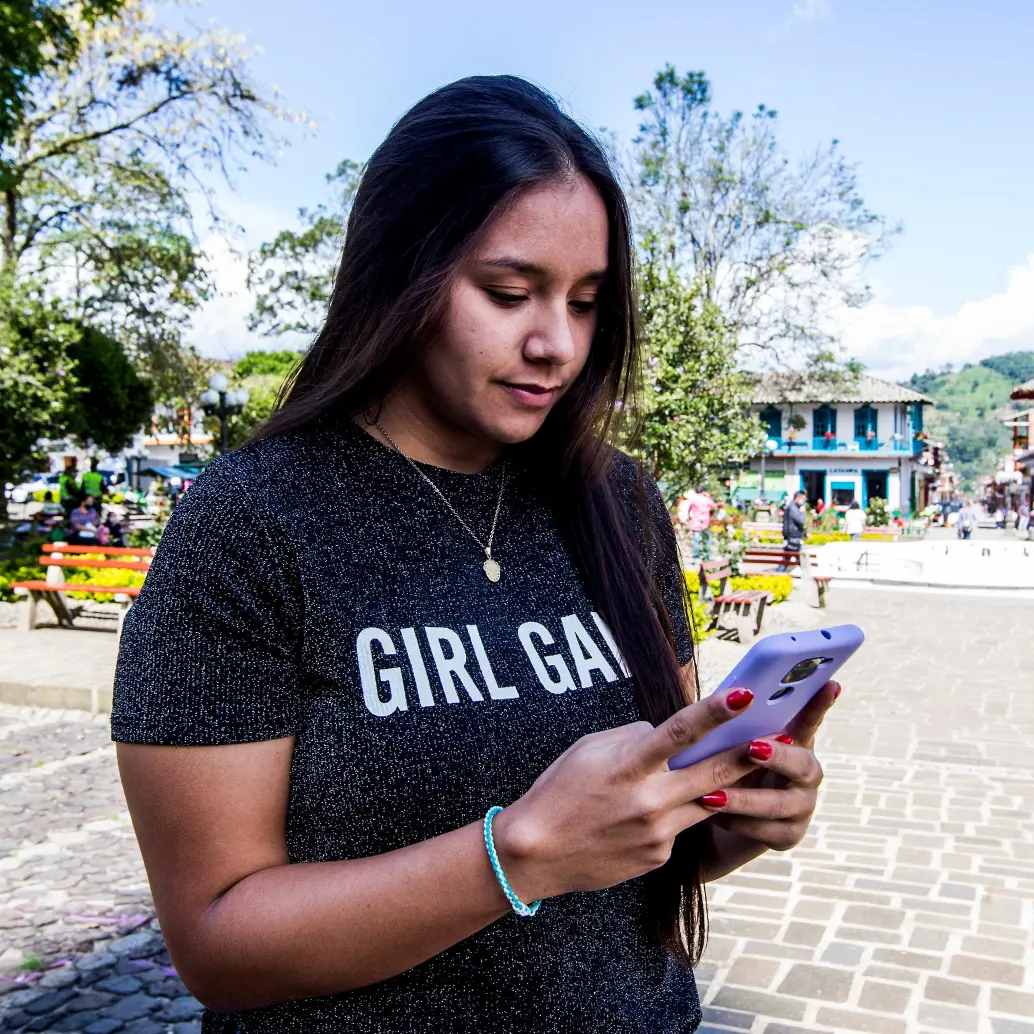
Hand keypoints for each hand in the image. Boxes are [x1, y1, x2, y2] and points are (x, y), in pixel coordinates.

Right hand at [493, 687, 761, 902]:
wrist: (537, 853)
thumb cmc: (559, 791)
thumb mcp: (589, 750)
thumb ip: (632, 738)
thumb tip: (663, 733)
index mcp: (627, 766)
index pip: (678, 732)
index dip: (714, 712)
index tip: (744, 694)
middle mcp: (648, 801)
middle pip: (712, 772)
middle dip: (749, 752)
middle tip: (781, 736)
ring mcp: (657, 833)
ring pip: (706, 801)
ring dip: (728, 784)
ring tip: (748, 765)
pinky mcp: (660, 856)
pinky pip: (681, 826)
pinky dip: (677, 812)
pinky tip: (654, 812)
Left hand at [700, 680, 839, 851]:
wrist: (719, 819)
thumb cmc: (723, 767)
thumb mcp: (727, 744)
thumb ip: (736, 727)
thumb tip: (728, 701)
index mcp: (793, 743)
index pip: (809, 719)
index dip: (821, 704)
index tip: (831, 684)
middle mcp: (805, 774)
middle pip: (804, 765)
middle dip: (778, 756)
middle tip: (752, 748)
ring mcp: (801, 806)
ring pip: (779, 804)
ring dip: (744, 799)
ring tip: (711, 795)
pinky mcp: (788, 835)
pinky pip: (765, 831)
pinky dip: (737, 823)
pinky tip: (713, 817)